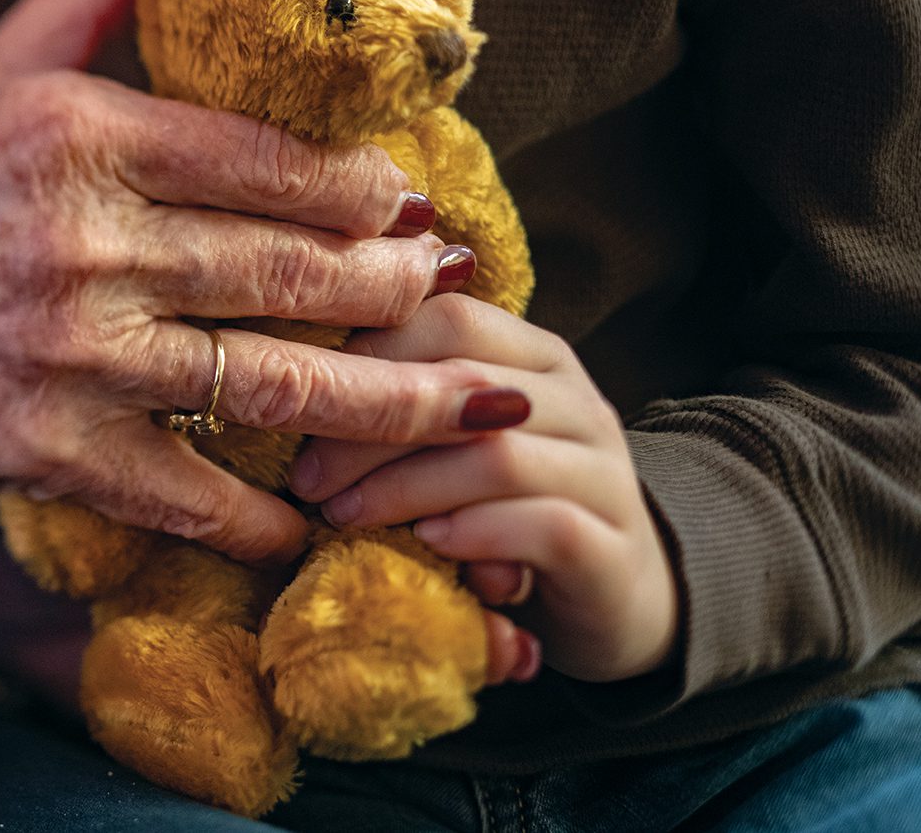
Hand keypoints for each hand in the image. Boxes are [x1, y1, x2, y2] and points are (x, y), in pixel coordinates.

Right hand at [0, 0, 487, 564]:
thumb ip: (85, 10)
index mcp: (84, 131)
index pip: (271, 161)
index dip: (366, 189)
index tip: (416, 207)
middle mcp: (89, 242)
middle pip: (291, 270)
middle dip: (397, 285)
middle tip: (461, 290)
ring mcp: (69, 355)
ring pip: (267, 381)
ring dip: (382, 397)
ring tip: (461, 401)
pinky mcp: (39, 449)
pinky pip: (179, 491)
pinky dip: (254, 514)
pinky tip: (315, 519)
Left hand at [289, 293, 681, 681]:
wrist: (618, 603)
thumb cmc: (510, 516)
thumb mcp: (461, 452)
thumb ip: (413, 412)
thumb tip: (302, 391)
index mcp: (538, 359)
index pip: (451, 318)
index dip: (369, 354)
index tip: (303, 408)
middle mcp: (579, 401)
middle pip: (465, 381)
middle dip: (370, 428)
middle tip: (306, 478)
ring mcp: (605, 473)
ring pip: (499, 453)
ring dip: (406, 485)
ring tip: (345, 516)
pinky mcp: (612, 549)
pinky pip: (544, 524)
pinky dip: (475, 532)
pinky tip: (428, 545)